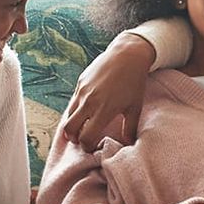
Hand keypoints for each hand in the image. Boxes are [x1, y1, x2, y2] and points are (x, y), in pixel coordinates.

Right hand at [62, 33, 154, 148]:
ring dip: (72, 126)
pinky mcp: (80, 83)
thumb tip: (128, 145)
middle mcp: (89, 102)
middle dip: (75, 139)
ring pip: (68, 117)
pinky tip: (84, 113)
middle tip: (83, 140)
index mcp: (104, 111)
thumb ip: (130, 128)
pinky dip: (75, 112)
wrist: (127, 55)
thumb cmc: (133, 82)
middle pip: (70, 130)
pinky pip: (72, 102)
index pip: (86, 138)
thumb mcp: (135, 107)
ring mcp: (82, 92)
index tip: (93, 147)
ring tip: (82, 128)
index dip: (88, 147)